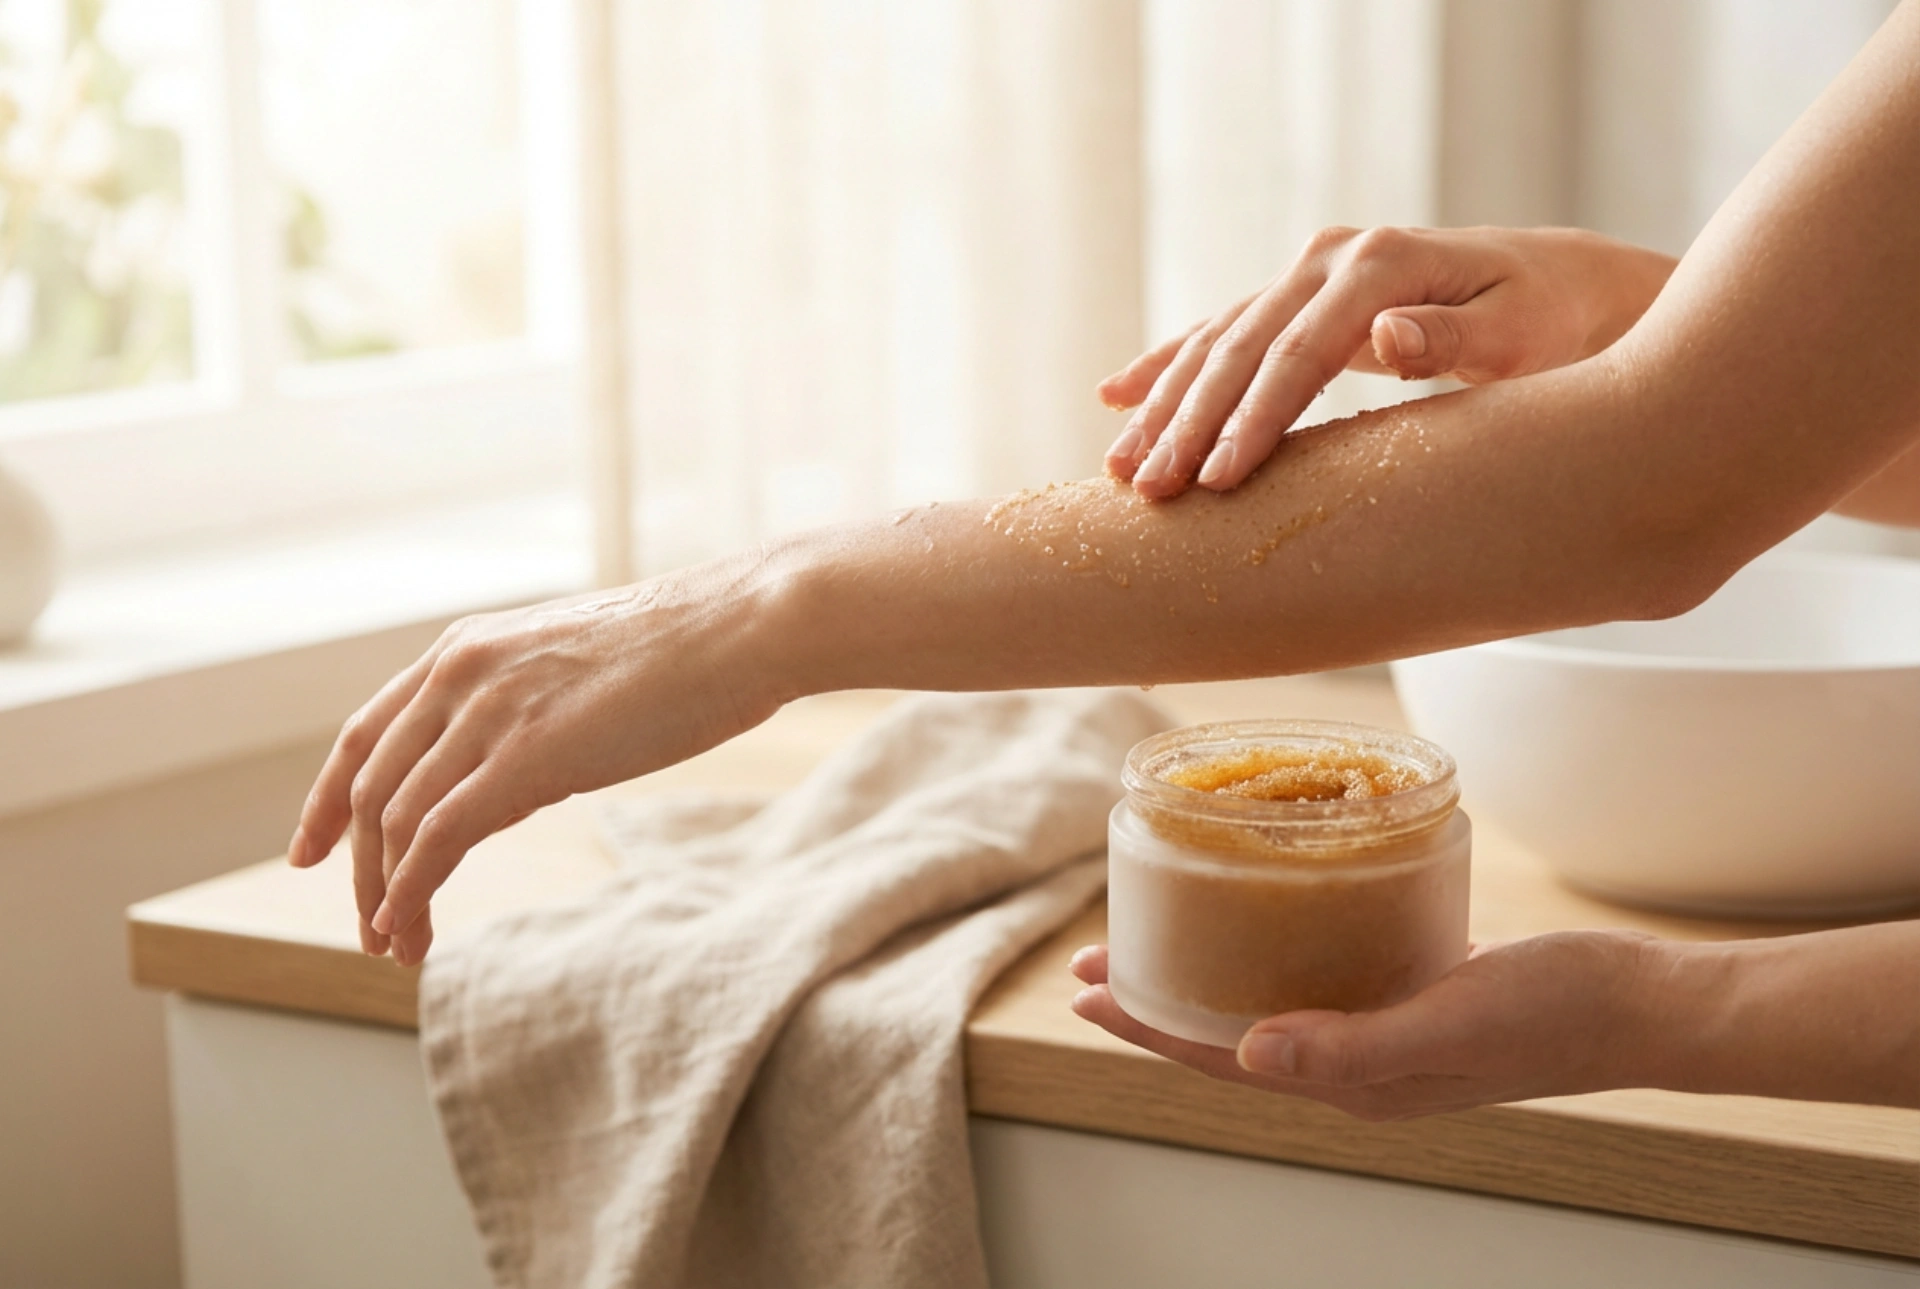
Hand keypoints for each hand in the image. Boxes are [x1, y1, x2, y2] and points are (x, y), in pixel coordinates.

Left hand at [285, 557, 792, 964]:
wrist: (739, 627)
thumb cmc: (685, 650)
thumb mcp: (573, 672)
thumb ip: (521, 716)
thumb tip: (506, 782)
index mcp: (464, 649)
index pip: (364, 734)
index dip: (324, 801)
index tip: (312, 853)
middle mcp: (457, 675)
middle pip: (367, 788)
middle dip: (359, 869)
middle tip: (367, 927)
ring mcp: (486, 714)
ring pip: (394, 821)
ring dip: (386, 894)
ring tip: (398, 945)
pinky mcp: (523, 758)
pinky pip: (436, 840)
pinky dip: (412, 893)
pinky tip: (413, 930)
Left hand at [1068, 931, 1666, 1119]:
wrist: (1645, 1002)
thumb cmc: (1559, 1011)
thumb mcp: (1451, 1021)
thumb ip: (1353, 1047)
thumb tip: (1249, 1054)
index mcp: (1357, 1082)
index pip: (1222, 1060)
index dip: (1149, 1027)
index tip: (1083, 994)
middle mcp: (1362, 1064)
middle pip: (1231, 1034)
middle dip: (1160, 1001)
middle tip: (1096, 961)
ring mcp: (1389, 1029)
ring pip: (1272, 1002)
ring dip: (1211, 974)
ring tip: (1162, 936)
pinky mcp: (1417, 989)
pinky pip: (1324, 974)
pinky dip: (1278, 949)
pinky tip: (1267, 912)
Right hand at [1100, 226, 1675, 498]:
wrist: (1557, 283)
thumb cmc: (1546, 320)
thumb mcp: (1519, 333)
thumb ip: (1450, 339)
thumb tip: (1385, 336)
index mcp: (1379, 264)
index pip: (1299, 350)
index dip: (1255, 417)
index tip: (1220, 479)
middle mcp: (1330, 259)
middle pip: (1240, 345)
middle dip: (1188, 422)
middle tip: (1150, 490)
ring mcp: (1307, 274)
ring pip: (1216, 341)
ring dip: (1163, 404)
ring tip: (1121, 466)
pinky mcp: (1296, 298)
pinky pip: (1219, 333)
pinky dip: (1167, 366)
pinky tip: (1117, 396)